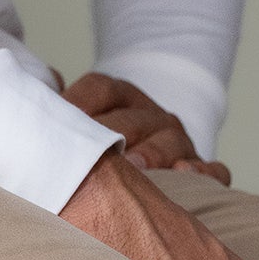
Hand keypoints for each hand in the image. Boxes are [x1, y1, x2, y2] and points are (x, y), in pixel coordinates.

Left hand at [62, 71, 231, 183]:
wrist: (156, 165)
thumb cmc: (107, 153)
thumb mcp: (85, 125)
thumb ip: (64, 111)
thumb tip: (46, 84)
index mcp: (122, 98)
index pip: (101, 89)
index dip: (79, 102)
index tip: (56, 118)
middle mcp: (153, 116)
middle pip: (132, 118)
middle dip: (111, 134)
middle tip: (89, 154)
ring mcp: (180, 143)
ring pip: (169, 140)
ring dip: (152, 152)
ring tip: (134, 167)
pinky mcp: (202, 170)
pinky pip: (212, 171)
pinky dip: (203, 173)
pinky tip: (185, 175)